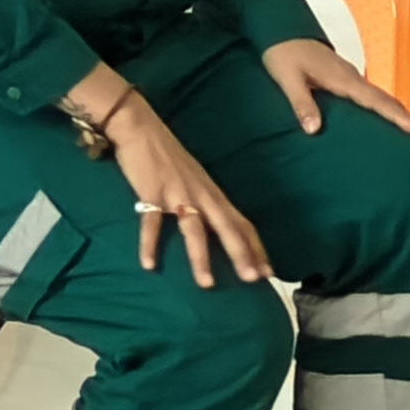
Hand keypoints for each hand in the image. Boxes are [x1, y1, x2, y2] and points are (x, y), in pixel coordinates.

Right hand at [70, 68, 265, 287]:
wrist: (140, 126)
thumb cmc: (166, 155)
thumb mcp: (194, 178)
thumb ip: (204, 201)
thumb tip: (215, 227)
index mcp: (212, 192)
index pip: (241, 223)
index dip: (255, 247)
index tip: (268, 272)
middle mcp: (201, 194)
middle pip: (226, 227)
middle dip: (241, 253)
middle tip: (254, 279)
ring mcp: (177, 193)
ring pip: (194, 229)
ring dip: (201, 257)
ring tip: (207, 284)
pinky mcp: (152, 192)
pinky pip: (150, 222)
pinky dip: (149, 244)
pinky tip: (148, 265)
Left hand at [262, 37, 409, 138]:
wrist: (279, 28)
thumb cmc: (282, 51)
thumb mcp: (287, 79)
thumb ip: (301, 104)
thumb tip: (314, 129)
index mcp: (340, 78)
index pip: (374, 100)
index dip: (396, 115)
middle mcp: (349, 76)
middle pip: (383, 98)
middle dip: (404, 115)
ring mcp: (348, 75)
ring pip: (377, 95)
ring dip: (394, 111)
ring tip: (409, 130)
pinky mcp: (342, 76)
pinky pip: (367, 93)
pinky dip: (380, 105)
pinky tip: (380, 116)